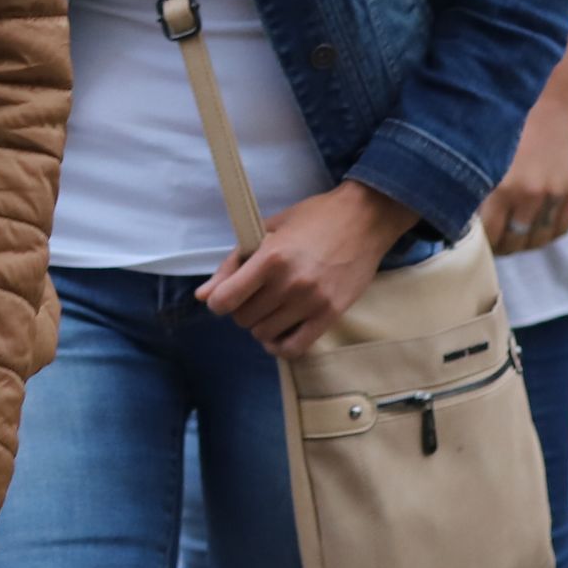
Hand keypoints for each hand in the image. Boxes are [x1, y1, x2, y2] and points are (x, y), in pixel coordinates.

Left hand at [197, 181, 421, 356]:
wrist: (364, 220)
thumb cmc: (313, 219)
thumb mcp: (266, 230)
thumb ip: (233, 263)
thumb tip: (203, 296)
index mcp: (270, 258)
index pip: (225, 300)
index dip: (218, 302)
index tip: (225, 296)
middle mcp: (289, 283)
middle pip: (243, 319)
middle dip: (241, 310)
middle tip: (254, 296)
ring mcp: (311, 302)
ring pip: (265, 334)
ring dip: (261, 325)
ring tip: (270, 309)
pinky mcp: (331, 315)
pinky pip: (295, 348)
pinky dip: (280, 346)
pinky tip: (279, 333)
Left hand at [481, 75, 567, 255]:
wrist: (549, 98)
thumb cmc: (506, 122)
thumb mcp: (479, 152)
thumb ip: (470, 184)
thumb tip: (452, 214)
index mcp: (500, 186)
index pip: (488, 235)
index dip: (479, 242)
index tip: (471, 240)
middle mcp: (528, 194)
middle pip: (512, 242)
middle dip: (499, 245)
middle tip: (490, 240)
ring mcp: (553, 194)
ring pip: (536, 240)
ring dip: (523, 243)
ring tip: (511, 235)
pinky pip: (561, 228)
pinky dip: (547, 234)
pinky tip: (534, 228)